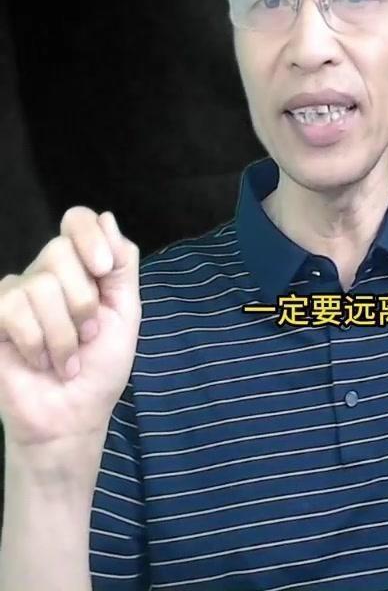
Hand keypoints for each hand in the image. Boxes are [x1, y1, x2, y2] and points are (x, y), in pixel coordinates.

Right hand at [0, 207, 140, 448]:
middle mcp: (45, 274)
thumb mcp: (125, 312)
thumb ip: (121, 264)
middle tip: (88, 335)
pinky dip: (38, 344)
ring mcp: (16, 295)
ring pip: (40, 285)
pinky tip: (41, 362)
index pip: (76, 219)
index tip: (103, 269)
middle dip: (83, 301)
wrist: (73, 418)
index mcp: (79, 267)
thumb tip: (106, 217)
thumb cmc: (99, 369)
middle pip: (59, 249)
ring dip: (63, 334)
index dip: (89, 236)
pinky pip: (14, 309)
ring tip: (65, 358)